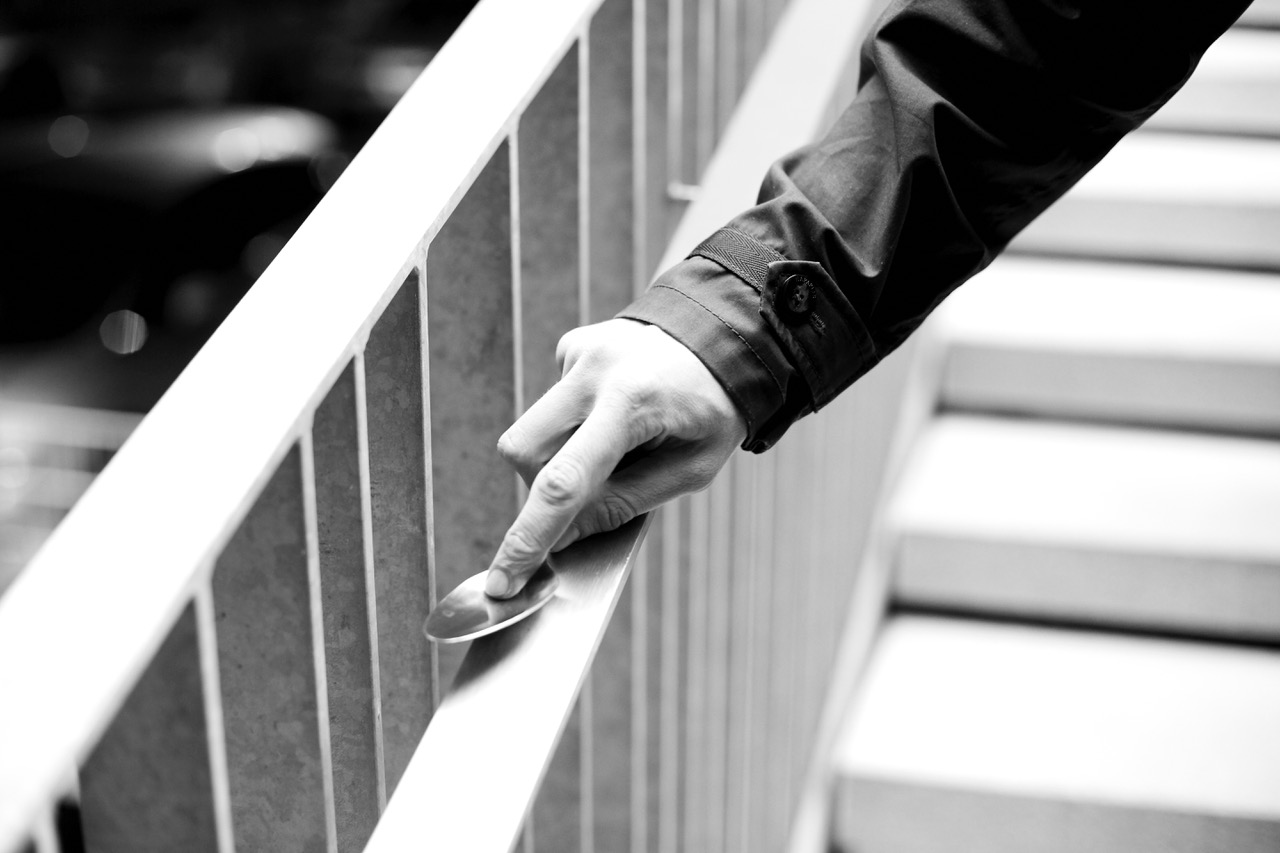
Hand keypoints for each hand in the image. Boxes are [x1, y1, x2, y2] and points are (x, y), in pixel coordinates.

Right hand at [485, 318, 746, 596]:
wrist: (724, 336)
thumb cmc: (714, 409)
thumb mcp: (690, 470)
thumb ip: (624, 504)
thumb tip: (562, 539)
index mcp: (633, 402)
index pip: (565, 482)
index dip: (529, 538)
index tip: (501, 582)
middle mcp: (595, 369)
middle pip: (525, 454)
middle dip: (544, 488)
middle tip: (595, 490)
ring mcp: (578, 352)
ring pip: (530, 432)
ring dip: (562, 456)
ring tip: (617, 442)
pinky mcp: (570, 345)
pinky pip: (552, 406)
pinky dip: (576, 425)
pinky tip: (616, 412)